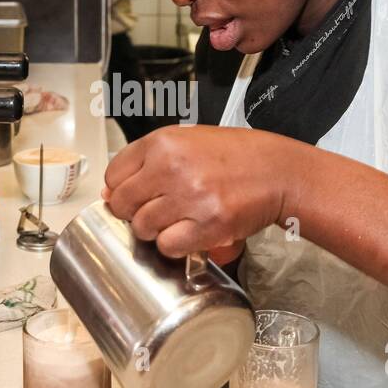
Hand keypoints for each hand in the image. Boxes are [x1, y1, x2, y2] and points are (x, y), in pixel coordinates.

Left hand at [101, 125, 293, 256]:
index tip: (135, 196)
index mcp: (163, 142)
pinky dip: (176, 245)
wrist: (277, 170)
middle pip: (123, 205)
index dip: (121, 190)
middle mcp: (172, 167)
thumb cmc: (234, 156)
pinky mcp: (208, 224)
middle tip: (159, 211)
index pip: (114, 175)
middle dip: (136, 213)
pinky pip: (169, 245)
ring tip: (180, 220)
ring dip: (157, 231)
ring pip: (143, 228)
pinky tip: (191, 232)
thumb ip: (147, 162)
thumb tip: (110, 192)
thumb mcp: (187, 143)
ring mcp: (190, 196)